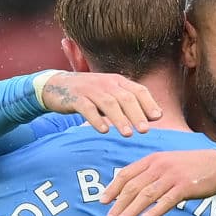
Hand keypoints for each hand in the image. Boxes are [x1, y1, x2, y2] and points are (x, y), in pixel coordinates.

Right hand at [41, 72, 161, 135]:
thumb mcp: (112, 94)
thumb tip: (157, 115)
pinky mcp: (76, 98)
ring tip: (128, 134)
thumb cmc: (91, 94)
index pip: (137, 90)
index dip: (148, 103)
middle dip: (136, 114)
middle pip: (125, 98)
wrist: (58, 86)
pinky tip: (104, 130)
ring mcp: (90, 89)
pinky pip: (87, 108)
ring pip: (108, 103)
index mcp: (118, 81)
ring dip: (119, 119)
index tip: (158, 117)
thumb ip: (132, 103)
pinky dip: (96, 119)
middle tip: (145, 130)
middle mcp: (106, 83)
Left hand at [101, 149, 215, 215]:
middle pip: (133, 187)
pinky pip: (167, 200)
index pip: (127, 174)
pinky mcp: (185, 186)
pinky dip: (155, 210)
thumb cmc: (192, 167)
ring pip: (146, 195)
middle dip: (118, 204)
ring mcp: (172, 176)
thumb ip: (150, 174)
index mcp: (153, 159)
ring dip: (131, 210)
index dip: (113, 188)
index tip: (103, 201)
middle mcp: (160, 166)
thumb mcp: (168, 164)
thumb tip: (132, 189)